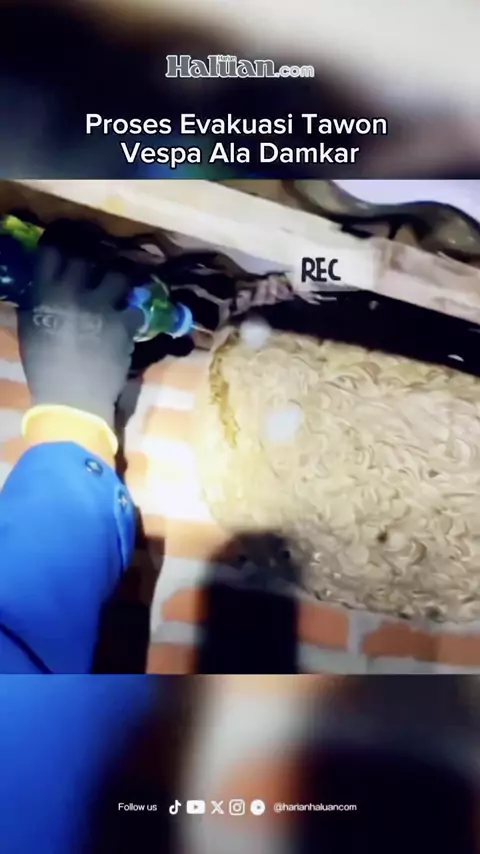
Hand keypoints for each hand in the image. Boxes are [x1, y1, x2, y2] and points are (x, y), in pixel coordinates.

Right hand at [18, 219, 142, 428]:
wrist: (72, 399)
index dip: (62, 246)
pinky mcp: (125, 326)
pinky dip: (135, 315)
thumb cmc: (44, 368)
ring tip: (120, 287)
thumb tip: (44, 286)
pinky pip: (136, 309)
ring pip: (118, 276)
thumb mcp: (31, 330)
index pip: (52, 252)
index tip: (69, 250)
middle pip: (87, 259)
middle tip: (97, 268)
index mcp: (45, 293)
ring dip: (120, 281)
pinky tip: (132, 319)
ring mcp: (102, 308)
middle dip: (93, 262)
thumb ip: (37, 302)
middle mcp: (74, 293)